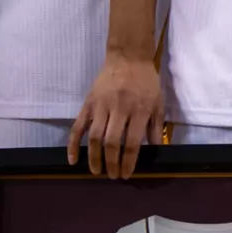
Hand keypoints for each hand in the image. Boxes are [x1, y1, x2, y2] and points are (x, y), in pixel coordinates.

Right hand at [69, 52, 164, 177]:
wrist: (128, 56)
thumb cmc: (146, 81)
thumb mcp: (158, 102)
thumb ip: (156, 127)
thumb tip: (155, 151)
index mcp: (139, 110)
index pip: (132, 142)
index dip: (128, 161)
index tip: (126, 174)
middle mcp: (119, 109)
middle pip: (112, 142)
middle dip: (111, 163)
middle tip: (112, 176)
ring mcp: (101, 106)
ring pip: (95, 137)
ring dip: (94, 157)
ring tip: (96, 171)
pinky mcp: (88, 103)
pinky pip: (78, 126)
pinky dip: (73, 144)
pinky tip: (73, 159)